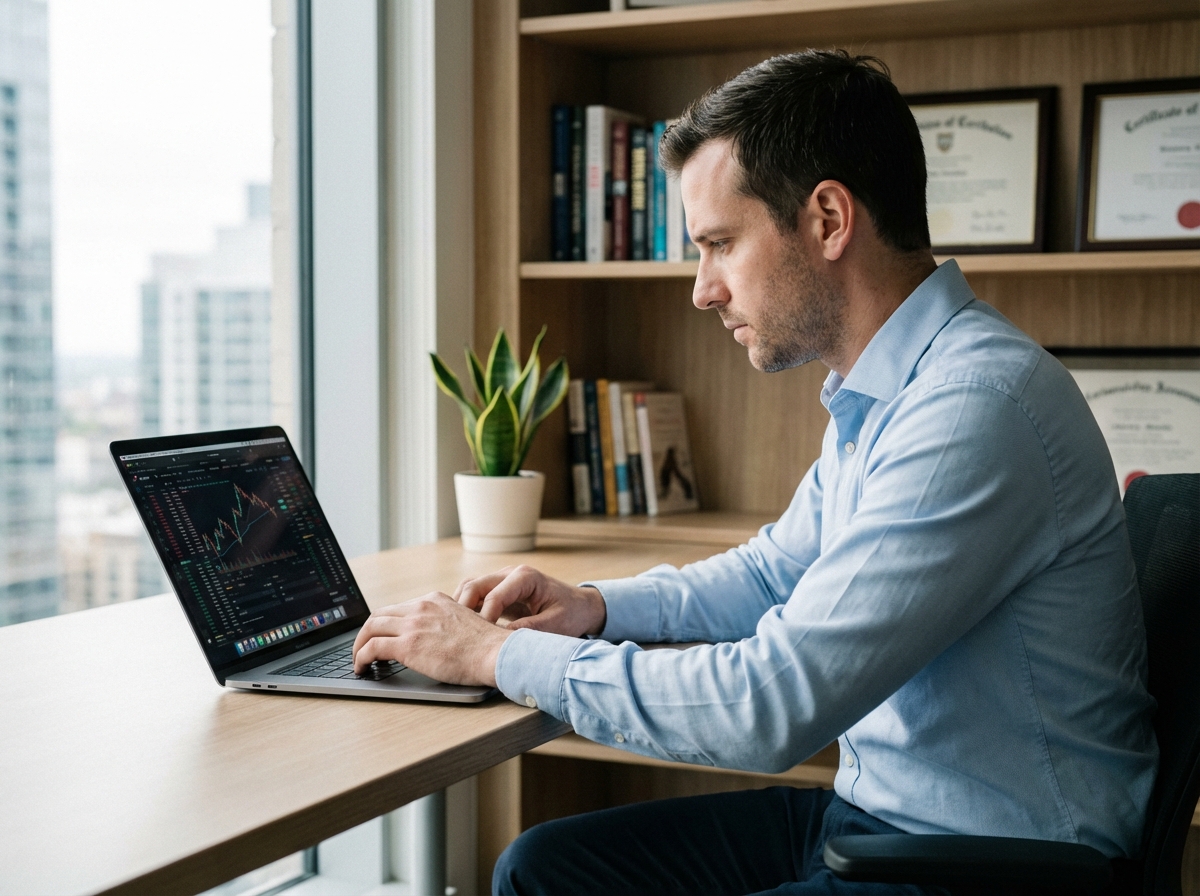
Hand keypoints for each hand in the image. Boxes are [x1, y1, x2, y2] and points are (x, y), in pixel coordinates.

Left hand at [351, 592, 511, 685]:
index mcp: (434, 600)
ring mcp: (413, 624)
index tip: (381, 636)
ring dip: (359, 645)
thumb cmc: (486, 646)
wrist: (495, 653)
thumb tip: (433, 639)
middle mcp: (421, 607)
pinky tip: (362, 668)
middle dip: (366, 632)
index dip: (385, 624)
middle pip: (379, 615)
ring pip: (371, 628)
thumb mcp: (463, 622)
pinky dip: (361, 658)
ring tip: (358, 661)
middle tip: (362, 648)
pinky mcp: (407, 645)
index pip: (399, 608)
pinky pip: (372, 648)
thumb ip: (444, 623)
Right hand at [453, 565, 606, 637]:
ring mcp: (502, 580)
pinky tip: (465, 629)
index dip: (484, 618)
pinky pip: (476, 596)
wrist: (580, 607)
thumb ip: (530, 629)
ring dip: (461, 608)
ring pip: (470, 588)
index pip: (494, 595)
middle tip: (459, 635)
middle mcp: (510, 573)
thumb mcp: (556, 625)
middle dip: (463, 609)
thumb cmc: (571, 614)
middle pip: (475, 585)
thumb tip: (501, 639)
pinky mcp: (499, 591)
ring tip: (457, 632)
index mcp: (526, 577)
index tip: (480, 640)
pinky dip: (467, 610)